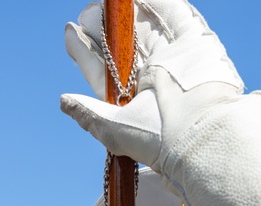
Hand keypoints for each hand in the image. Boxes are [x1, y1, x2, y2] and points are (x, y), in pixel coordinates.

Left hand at [62, 0, 241, 170]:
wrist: (198, 133)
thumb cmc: (154, 137)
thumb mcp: (113, 130)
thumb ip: (88, 113)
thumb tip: (63, 101)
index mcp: (133, 99)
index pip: (103, 69)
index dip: (85, 50)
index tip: (70, 30)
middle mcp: (154, 78)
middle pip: (125, 44)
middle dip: (106, 27)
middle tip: (89, 12)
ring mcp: (176, 58)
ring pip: (148, 26)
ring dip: (129, 12)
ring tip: (109, 1)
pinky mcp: (197, 43)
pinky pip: (176, 15)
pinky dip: (160, 2)